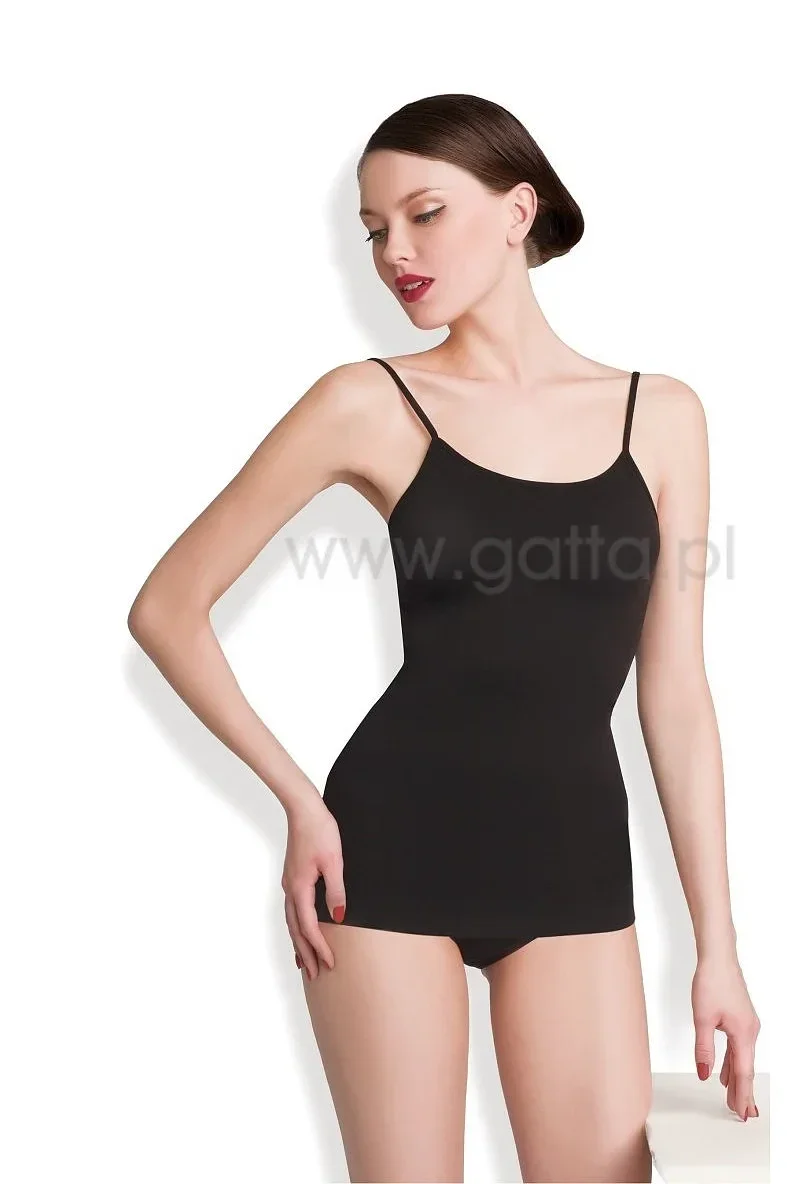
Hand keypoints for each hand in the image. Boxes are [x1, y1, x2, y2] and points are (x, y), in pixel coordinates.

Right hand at [282, 796, 345, 980]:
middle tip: (314, 975)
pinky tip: (301, 929)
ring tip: (303, 962)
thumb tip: (339, 919)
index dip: (320, 948)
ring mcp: (289, 884)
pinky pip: (292, 910)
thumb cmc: (321, 831)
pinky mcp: (292, 877)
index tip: (331, 964)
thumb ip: (336, 891)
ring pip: (291, 921)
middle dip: (305, 953)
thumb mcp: (334, 862)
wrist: (303, 809)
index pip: (309, 928)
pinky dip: (296, 926)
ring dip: (298, 943)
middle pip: (296, 930)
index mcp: (300, 888)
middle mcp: (290, 889)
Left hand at [692, 952, 760, 1120]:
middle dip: (743, 1092)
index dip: (742, 1095)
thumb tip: (704, 1073)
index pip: (743, 1073)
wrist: (718, 957)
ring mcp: (746, 1024)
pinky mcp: (740, 1018)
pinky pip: (739, 1047)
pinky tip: (727, 1071)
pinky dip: (734, 1062)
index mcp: (743, 1034)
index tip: (743, 1113)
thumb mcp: (702, 1018)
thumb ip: (703, 1048)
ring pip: (742, 1058)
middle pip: (746, 1068)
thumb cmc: (712, 981)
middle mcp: (750, 1031)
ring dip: (738, 1078)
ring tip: (733, 1098)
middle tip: (741, 1114)